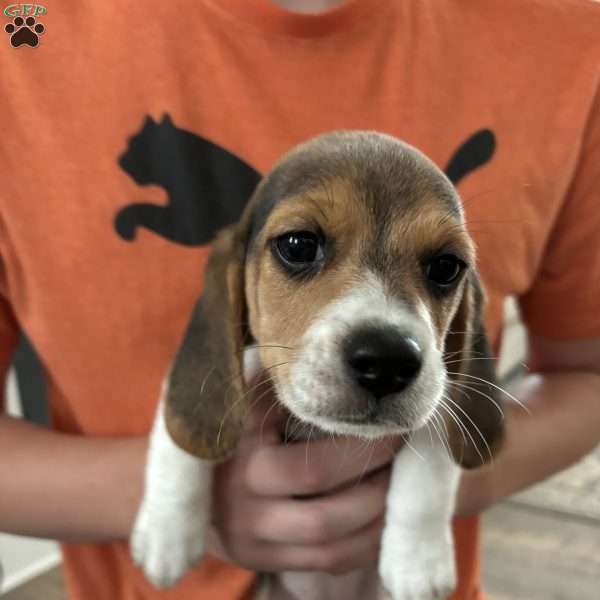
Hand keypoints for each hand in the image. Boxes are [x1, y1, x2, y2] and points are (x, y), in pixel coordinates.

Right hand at [207, 371, 401, 574]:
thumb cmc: (226, 428)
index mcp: (243, 460)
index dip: (362, 453)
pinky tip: (381, 517)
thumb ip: (276, 383)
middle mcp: (245, 507)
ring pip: (330, 548)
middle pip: (325, 517)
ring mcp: (254, 540)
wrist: (185, 479)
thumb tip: (329, 361)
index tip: (393, 428)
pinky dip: (364, 544)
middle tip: (402, 460)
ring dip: (376, 522)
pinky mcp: (264, 559)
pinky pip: (327, 563)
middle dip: (376, 490)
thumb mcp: (243, 399)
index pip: (313, 469)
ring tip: (398, 487)